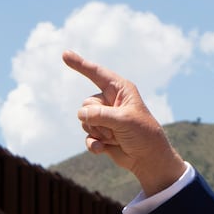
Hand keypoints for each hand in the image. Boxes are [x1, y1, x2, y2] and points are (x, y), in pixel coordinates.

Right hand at [63, 50, 186, 194]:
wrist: (149, 159)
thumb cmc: (143, 135)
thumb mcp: (124, 121)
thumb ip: (101, 115)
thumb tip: (81, 114)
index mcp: (120, 90)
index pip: (96, 73)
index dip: (80, 64)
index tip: (64, 54)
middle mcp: (110, 101)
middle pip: (86, 104)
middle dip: (97, 119)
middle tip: (116, 129)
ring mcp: (104, 118)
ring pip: (84, 121)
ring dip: (99, 132)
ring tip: (116, 138)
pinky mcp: (101, 134)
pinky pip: (87, 136)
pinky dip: (93, 144)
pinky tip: (102, 149)